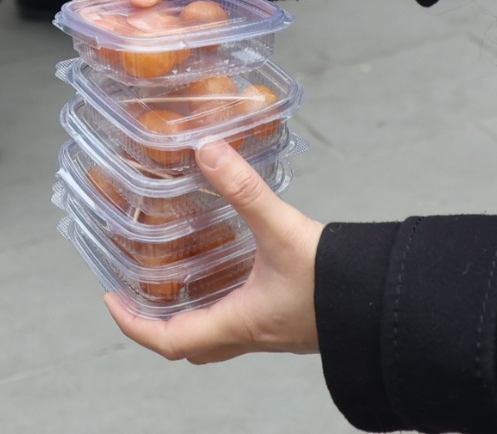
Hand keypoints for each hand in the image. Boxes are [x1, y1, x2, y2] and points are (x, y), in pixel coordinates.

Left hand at [106, 137, 321, 361]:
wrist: (385, 305)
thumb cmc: (335, 282)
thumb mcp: (281, 229)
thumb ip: (243, 189)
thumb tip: (206, 150)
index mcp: (237, 323)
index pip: (169, 342)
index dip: (133, 325)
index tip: (111, 300)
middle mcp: (249, 334)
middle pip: (189, 346)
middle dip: (157, 324)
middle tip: (137, 293)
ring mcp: (269, 331)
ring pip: (216, 335)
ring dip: (189, 313)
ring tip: (174, 276)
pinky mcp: (286, 319)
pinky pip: (240, 320)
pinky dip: (220, 300)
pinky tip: (226, 268)